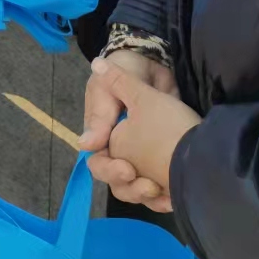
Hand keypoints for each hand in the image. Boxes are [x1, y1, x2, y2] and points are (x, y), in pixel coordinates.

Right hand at [81, 50, 179, 210]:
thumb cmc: (126, 72)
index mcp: (102, 136)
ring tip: (162, 193)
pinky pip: (160, 185)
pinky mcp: (161, 158)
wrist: (156, 62)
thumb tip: (84, 144)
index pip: (99, 163)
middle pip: (118, 182)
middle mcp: (118, 150)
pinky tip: (173, 196)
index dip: (111, 171)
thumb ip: (99, 115)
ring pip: (137, 188)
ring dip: (147, 195)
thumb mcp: (109, 89)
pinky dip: (165, 194)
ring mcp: (141, 156)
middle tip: (149, 186)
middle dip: (132, 188)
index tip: (128, 170)